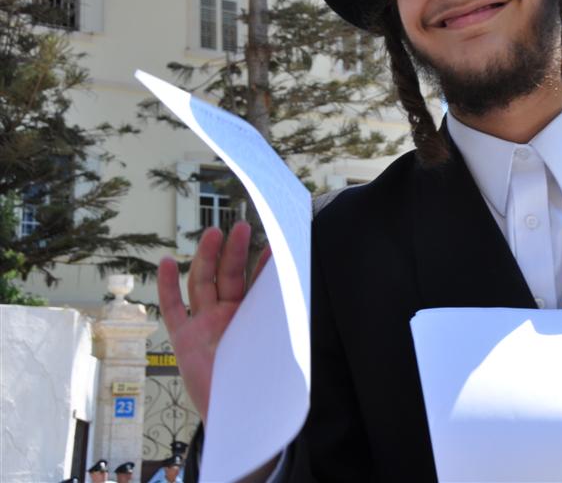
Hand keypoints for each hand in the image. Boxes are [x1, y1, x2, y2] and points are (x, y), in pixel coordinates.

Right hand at [157, 222, 270, 422]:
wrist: (237, 418)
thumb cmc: (260, 384)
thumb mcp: (279, 348)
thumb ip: (288, 323)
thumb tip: (309, 295)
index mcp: (252, 318)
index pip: (256, 283)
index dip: (263, 264)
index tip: (275, 243)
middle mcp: (227, 317)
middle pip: (227, 276)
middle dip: (234, 252)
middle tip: (241, 227)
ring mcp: (204, 326)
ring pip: (202, 284)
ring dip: (206, 258)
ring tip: (214, 234)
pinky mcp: (184, 339)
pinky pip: (173, 309)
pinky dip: (167, 286)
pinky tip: (167, 262)